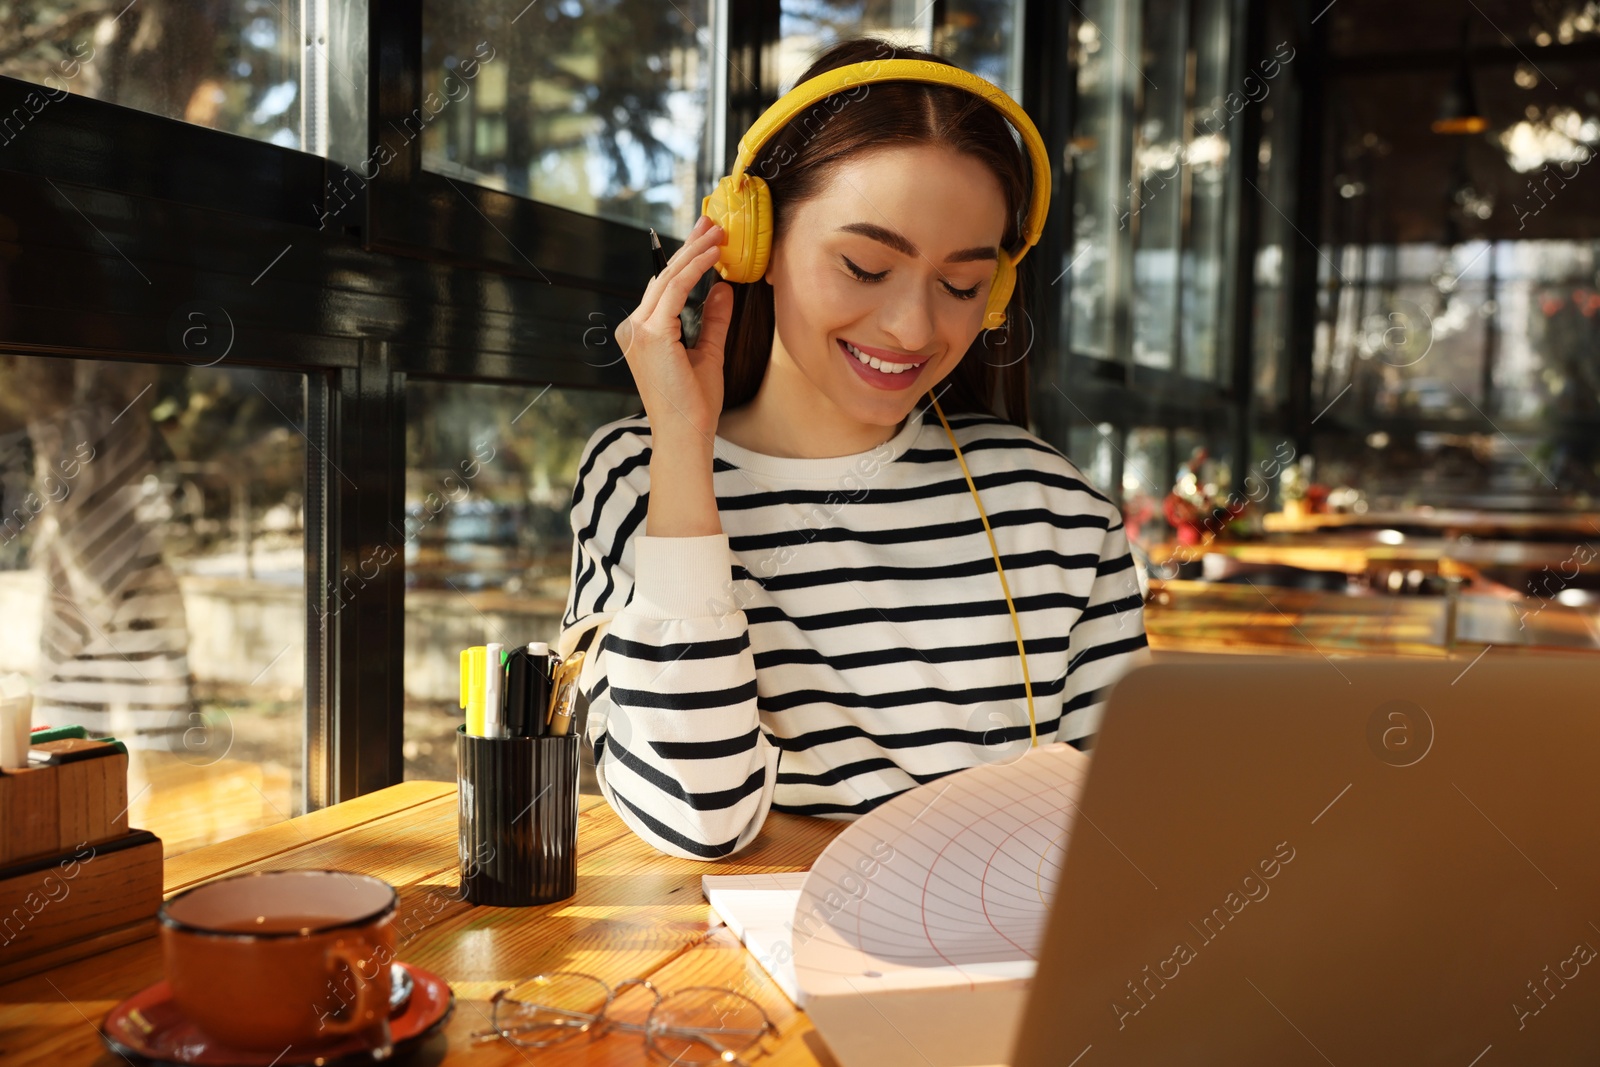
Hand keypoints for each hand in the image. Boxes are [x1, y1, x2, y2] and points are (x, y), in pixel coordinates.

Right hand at [614, 215, 734, 446]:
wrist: (686, 434)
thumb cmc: (694, 405)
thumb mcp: (708, 353)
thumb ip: (712, 320)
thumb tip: (722, 288)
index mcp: (643, 333)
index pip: (664, 286)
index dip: (686, 259)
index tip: (707, 238)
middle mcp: (634, 328)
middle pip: (663, 276)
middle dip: (690, 246)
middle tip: (713, 222)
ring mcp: (638, 331)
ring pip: (667, 278)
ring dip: (695, 252)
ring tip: (719, 233)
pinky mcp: (650, 334)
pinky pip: (674, 291)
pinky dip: (694, 270)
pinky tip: (713, 256)